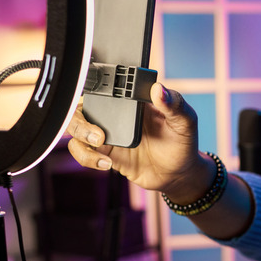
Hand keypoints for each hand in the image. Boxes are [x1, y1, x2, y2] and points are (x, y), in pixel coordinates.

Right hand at [66, 83, 212, 201]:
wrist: (178, 174)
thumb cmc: (183, 142)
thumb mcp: (186, 121)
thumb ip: (175, 104)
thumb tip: (159, 89)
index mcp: (132, 100)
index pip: (105, 86)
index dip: (93, 87)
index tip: (95, 96)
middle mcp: (116, 114)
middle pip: (79, 106)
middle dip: (78, 118)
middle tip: (98, 133)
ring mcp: (107, 133)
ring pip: (75, 128)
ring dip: (79, 135)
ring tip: (100, 145)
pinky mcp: (105, 152)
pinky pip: (82, 152)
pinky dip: (87, 157)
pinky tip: (106, 163)